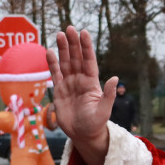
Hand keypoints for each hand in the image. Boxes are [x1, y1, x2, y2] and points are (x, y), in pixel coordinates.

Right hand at [47, 26, 117, 164]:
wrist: (83, 135)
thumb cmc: (95, 124)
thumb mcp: (104, 111)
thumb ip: (108, 95)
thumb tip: (115, 78)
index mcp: (92, 82)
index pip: (89, 61)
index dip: (86, 47)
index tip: (84, 32)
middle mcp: (81, 80)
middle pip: (76, 58)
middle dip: (73, 43)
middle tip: (69, 28)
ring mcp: (69, 84)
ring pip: (65, 63)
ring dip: (62, 49)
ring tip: (59, 34)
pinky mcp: (59, 90)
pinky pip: (55, 74)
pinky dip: (52, 63)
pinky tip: (49, 51)